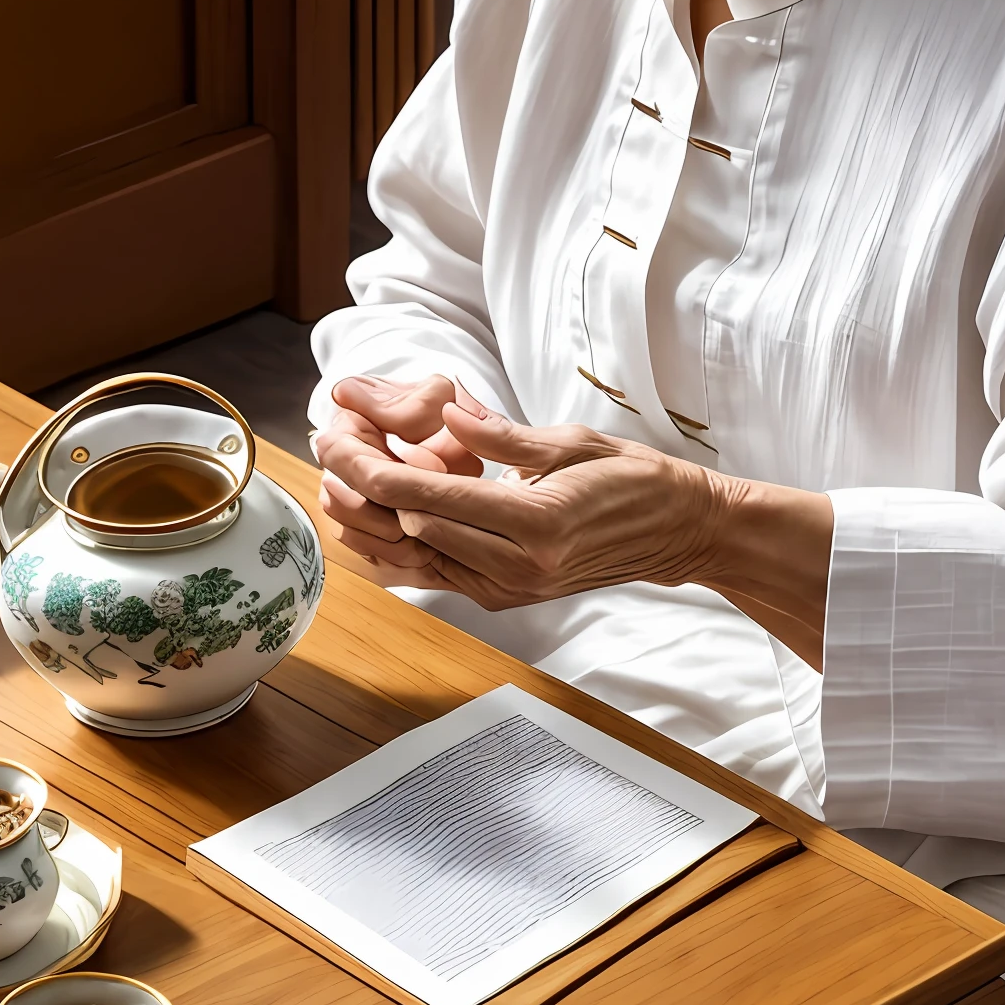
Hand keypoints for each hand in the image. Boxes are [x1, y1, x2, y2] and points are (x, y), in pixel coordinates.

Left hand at [315, 393, 833, 663]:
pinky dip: (395, 548)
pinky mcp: (506, 596)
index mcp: (534, 523)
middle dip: (359, 487)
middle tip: (329, 445)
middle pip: (408, 528)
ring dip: (368, 520)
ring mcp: (510, 589)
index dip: (370, 468)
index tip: (336, 438)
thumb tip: (443, 408)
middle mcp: (517, 567)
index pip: (426, 498)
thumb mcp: (567, 442)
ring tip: (337, 478)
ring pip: (413, 560)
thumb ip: (497, 434)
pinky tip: (369, 520)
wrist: (676, 532)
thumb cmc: (631, 478)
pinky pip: (433, 576)